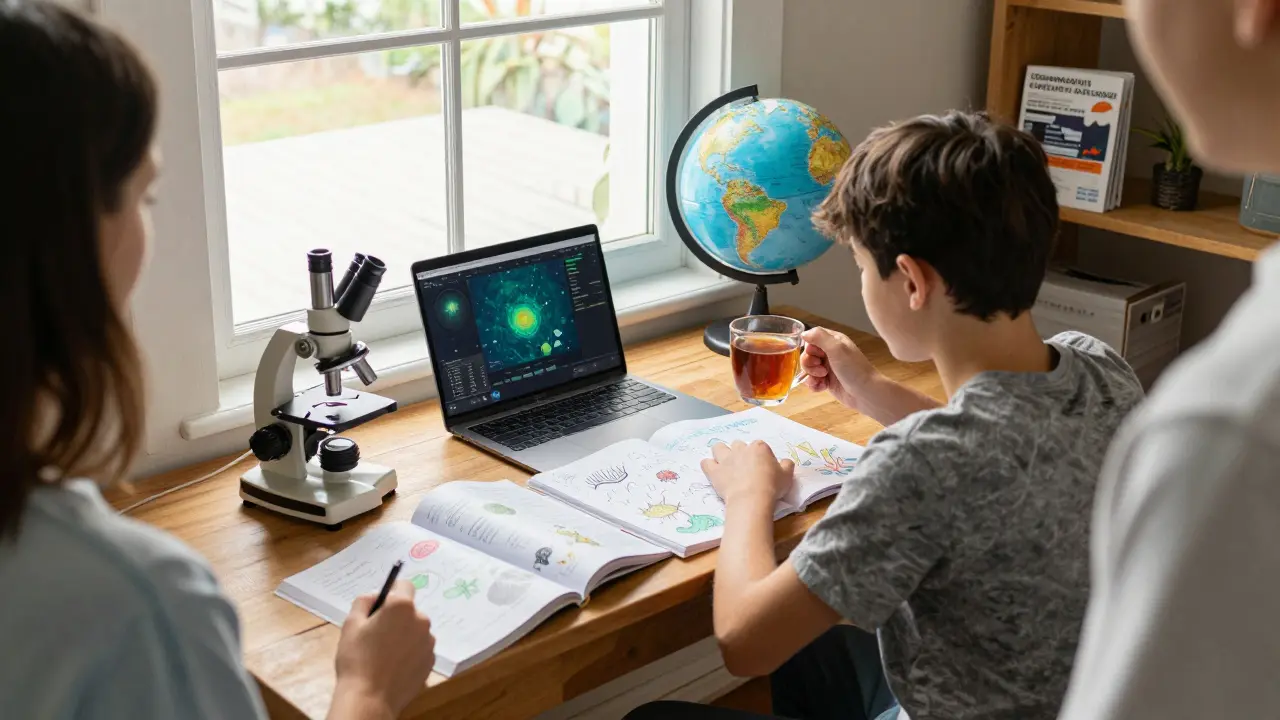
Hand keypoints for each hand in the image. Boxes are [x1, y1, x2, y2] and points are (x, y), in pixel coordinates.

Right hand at [330, 581, 435, 719]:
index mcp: (402, 607)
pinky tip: (393, 665)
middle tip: (377, 634)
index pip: (404, 585)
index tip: (382, 605)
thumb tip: (375, 596)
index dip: (392, 592)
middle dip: (396, 617)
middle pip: (410, 610)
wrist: (369, 698)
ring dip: (404, 635)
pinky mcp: (431, 661)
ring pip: (416, 630)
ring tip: (384, 653)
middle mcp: (421, 620)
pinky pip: (420, 648)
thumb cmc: (357, 659)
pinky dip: (410, 652)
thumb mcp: (351, 623)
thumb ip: (364, 601)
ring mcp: (429, 642)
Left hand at [702, 440, 794, 505]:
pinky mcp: (714, 471)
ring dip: (721, 453)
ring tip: (725, 464)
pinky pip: (706, 463)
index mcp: (759, 447)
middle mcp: (740, 449)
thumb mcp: (787, 476)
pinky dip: (708, 466)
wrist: (752, 498)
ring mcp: (725, 459)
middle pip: (738, 445)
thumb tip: (785, 462)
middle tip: (744, 467)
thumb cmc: (772, 486)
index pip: (759, 446)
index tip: (762, 467)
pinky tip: (713, 471)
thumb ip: (786, 465)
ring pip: (719, 447)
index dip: (760, 456)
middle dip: (740, 453)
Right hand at [801, 327, 883, 410]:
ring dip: (811, 375)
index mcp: (833, 341)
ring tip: (823, 379)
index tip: (818, 355)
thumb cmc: (854, 369)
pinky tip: (823, 387)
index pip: (811, 339)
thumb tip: (804, 333)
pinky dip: (814, 385)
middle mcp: (830, 353)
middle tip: (822, 370)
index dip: (810, 348)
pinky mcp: (827, 381)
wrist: (865, 393)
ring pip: (807, 369)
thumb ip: (819, 337)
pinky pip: (812, 381)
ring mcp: (828, 368)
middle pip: (807, 355)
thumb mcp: (837, 348)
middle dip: (810, 364)